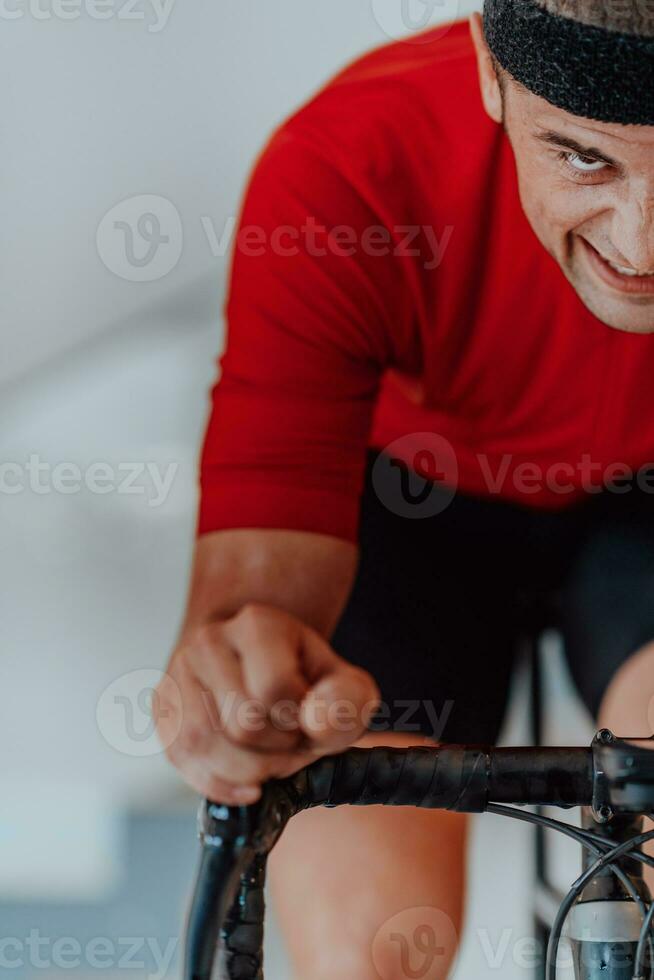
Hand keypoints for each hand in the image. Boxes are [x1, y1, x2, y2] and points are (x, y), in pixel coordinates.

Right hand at [156, 604, 379, 803]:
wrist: (257, 662)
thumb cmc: (304, 678)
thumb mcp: (343, 682)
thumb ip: (347, 700)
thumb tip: (316, 722)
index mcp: (257, 624)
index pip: (275, 690)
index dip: (301, 723)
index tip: (309, 722)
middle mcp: (208, 641)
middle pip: (241, 723)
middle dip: (278, 751)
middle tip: (292, 744)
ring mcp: (177, 673)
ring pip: (203, 745)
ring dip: (249, 771)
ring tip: (272, 759)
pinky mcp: (163, 709)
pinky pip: (183, 761)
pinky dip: (221, 784)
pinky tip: (248, 784)